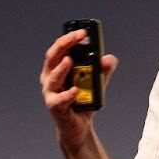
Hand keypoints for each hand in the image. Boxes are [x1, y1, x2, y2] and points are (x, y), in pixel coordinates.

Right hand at [41, 28, 118, 144]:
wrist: (79, 126)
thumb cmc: (83, 100)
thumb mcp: (97, 81)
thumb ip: (104, 68)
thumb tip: (108, 59)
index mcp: (58, 68)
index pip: (60, 48)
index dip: (69, 38)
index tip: (83, 31)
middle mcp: (50, 78)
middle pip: (52, 57)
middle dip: (64, 44)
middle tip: (77, 37)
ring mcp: (51, 93)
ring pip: (52, 78)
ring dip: (60, 69)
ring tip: (69, 60)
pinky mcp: (55, 107)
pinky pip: (59, 100)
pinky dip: (67, 95)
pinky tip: (75, 90)